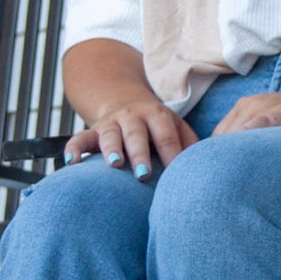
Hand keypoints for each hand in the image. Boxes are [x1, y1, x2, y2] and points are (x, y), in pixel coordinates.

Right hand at [63, 92, 197, 179]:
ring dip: (111, 149)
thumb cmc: (158, 126)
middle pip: (137, 135)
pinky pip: (80, 139)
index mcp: (158, 116)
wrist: (125, 102)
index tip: (177, 177)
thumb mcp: (176, 128)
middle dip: (140, 154)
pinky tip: (71, 163)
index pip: (167, 136)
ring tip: (113, 164)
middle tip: (143, 174)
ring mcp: (111, 123)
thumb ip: (190, 145)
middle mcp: (134, 117)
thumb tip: (209, 169)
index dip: (172, 155)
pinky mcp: (92, 131)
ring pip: (110, 135)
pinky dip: (74, 149)